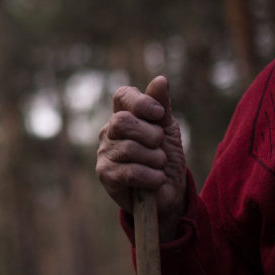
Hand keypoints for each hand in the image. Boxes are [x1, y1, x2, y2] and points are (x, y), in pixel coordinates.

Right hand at [96, 75, 188, 239]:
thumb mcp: (169, 130)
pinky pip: (130, 171)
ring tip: (159, 166)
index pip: (123, 96)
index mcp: (125, 116)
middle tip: (160, 145)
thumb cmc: (165, 159)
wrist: (168, 194)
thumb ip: (162, 106)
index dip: (141, 102)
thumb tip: (160, 79)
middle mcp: (110, 132)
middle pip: (122, 121)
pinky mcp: (106, 175)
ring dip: (155, 159)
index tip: (159, 114)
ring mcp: (105, 153)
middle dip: (150, 134)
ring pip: (129, 148)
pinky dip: (151, 176)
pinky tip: (156, 180)